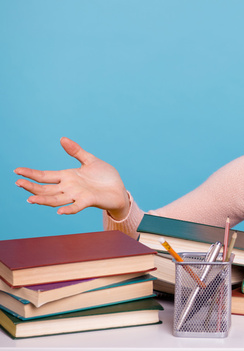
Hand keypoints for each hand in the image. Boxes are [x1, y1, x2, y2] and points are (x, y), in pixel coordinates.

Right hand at [15, 137, 129, 218]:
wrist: (119, 189)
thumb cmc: (104, 176)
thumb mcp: (90, 160)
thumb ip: (76, 151)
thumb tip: (62, 138)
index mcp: (67, 177)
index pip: (45, 176)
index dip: (31, 174)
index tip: (16, 171)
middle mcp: (68, 187)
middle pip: (46, 189)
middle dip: (31, 187)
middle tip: (18, 183)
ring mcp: (77, 195)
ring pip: (56, 199)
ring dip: (43, 200)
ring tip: (30, 199)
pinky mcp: (88, 201)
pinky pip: (76, 206)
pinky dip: (68, 209)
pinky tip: (59, 212)